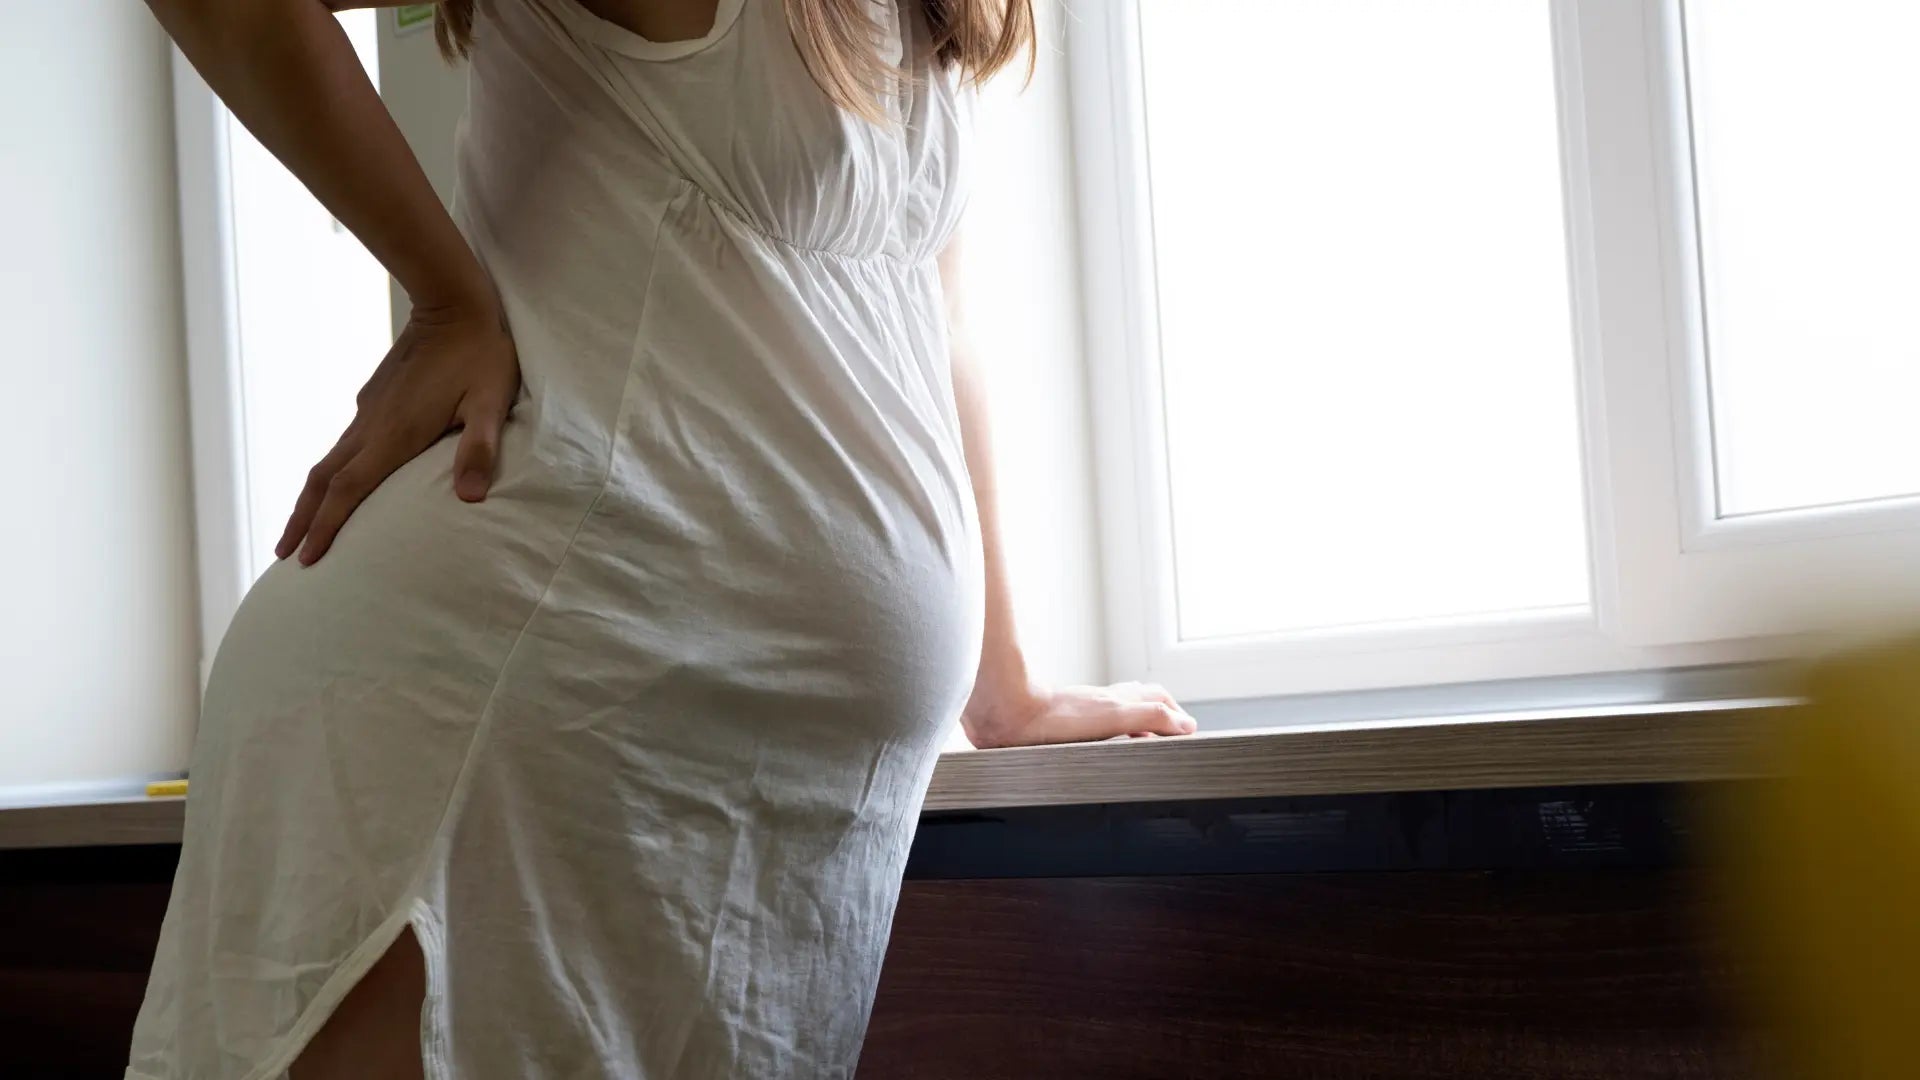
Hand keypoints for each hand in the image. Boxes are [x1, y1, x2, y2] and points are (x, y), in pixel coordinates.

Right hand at [276, 300, 519, 564]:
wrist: (453, 303)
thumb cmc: (480, 355)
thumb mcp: (491, 404)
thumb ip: (479, 449)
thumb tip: (469, 498)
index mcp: (394, 434)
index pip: (349, 490)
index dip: (326, 526)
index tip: (304, 558)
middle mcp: (372, 426)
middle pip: (325, 481)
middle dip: (302, 520)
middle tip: (282, 554)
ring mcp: (369, 411)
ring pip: (329, 462)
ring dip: (311, 497)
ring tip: (299, 526)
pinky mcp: (375, 399)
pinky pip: (344, 444)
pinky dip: (331, 472)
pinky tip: (337, 482)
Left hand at [961, 680, 1198, 748]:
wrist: (1004, 714)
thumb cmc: (1054, 717)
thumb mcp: (1113, 716)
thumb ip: (1150, 716)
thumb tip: (1185, 724)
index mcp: (1115, 701)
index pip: (1156, 698)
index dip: (1174, 712)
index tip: (1188, 729)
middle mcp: (1098, 703)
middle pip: (1136, 700)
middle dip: (1158, 713)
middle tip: (1171, 730)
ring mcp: (1077, 713)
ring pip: (1113, 711)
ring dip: (1132, 721)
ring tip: (1141, 739)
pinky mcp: (1056, 726)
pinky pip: (1090, 725)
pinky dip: (1106, 732)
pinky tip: (1097, 746)